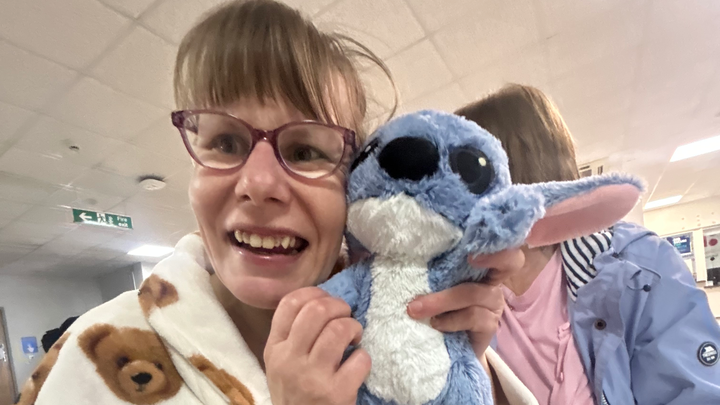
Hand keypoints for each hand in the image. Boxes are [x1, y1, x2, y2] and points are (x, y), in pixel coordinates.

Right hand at [265, 287, 370, 404]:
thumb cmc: (295, 393)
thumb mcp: (281, 364)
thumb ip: (293, 335)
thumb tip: (322, 301)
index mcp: (274, 349)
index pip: (290, 303)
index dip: (315, 293)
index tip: (327, 300)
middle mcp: (289, 359)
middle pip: (317, 310)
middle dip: (339, 306)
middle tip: (346, 317)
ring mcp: (312, 377)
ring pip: (339, 329)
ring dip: (354, 328)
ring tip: (354, 339)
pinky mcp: (336, 393)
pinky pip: (360, 359)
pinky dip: (364, 358)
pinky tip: (357, 365)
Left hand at [407, 249, 524, 357]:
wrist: (451, 349)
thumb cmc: (443, 310)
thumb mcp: (440, 287)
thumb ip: (438, 275)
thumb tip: (410, 261)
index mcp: (482, 269)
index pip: (502, 250)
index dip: (496, 249)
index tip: (471, 253)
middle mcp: (493, 284)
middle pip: (506, 265)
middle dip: (479, 263)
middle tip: (445, 274)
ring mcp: (494, 305)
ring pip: (473, 294)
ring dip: (441, 301)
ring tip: (416, 309)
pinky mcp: (490, 325)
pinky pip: (472, 317)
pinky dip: (449, 320)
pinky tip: (435, 324)